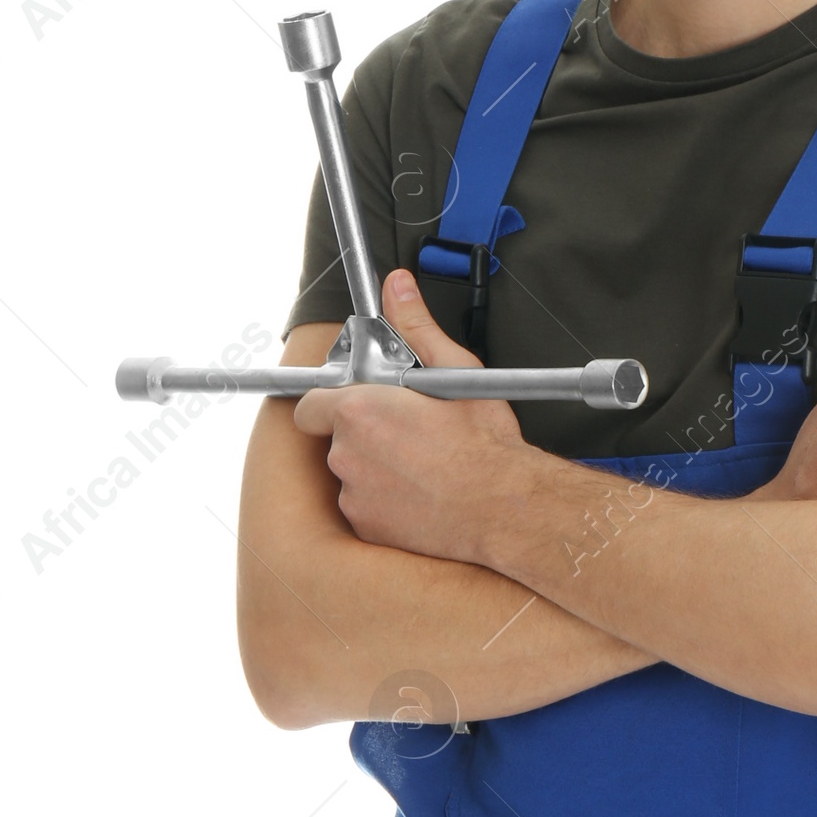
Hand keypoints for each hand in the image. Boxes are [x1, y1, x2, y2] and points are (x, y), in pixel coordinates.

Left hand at [293, 267, 524, 554]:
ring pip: (353, 474)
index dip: (332, 403)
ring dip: (376, 468)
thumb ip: (416, 326)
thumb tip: (398, 289)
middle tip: (409, 432)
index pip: (311, 405)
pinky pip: (365, 508)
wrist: (504, 509)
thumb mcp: (454, 371)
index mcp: (359, 412)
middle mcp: (347, 455)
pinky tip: (421, 492)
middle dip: (365, 434)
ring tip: (422, 464)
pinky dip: (385, 502)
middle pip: (337, 439)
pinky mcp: (368, 527)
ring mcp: (354, 495)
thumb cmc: (483, 447)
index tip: (361, 404)